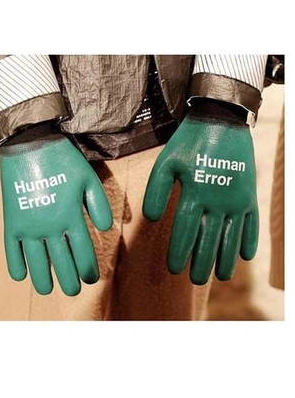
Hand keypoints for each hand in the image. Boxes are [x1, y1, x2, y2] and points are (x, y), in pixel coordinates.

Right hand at [0, 135, 112, 295]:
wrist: (30, 144)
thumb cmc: (63, 160)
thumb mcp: (88, 178)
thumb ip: (99, 205)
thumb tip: (107, 230)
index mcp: (71, 217)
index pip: (82, 253)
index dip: (88, 270)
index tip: (91, 279)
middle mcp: (50, 227)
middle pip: (61, 263)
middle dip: (69, 280)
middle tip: (73, 290)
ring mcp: (29, 226)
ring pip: (37, 262)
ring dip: (43, 280)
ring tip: (47, 290)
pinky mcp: (11, 221)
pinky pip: (12, 250)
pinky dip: (15, 265)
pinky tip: (20, 276)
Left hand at [143, 114, 258, 284]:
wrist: (221, 120)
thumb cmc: (188, 142)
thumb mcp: (166, 162)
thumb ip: (156, 190)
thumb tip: (150, 219)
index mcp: (194, 194)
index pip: (185, 231)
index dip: (179, 252)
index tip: (174, 270)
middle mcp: (218, 201)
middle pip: (209, 239)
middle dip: (201, 262)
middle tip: (196, 280)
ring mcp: (237, 199)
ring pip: (231, 236)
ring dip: (225, 258)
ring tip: (220, 276)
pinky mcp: (249, 194)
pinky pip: (251, 223)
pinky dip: (249, 240)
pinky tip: (245, 255)